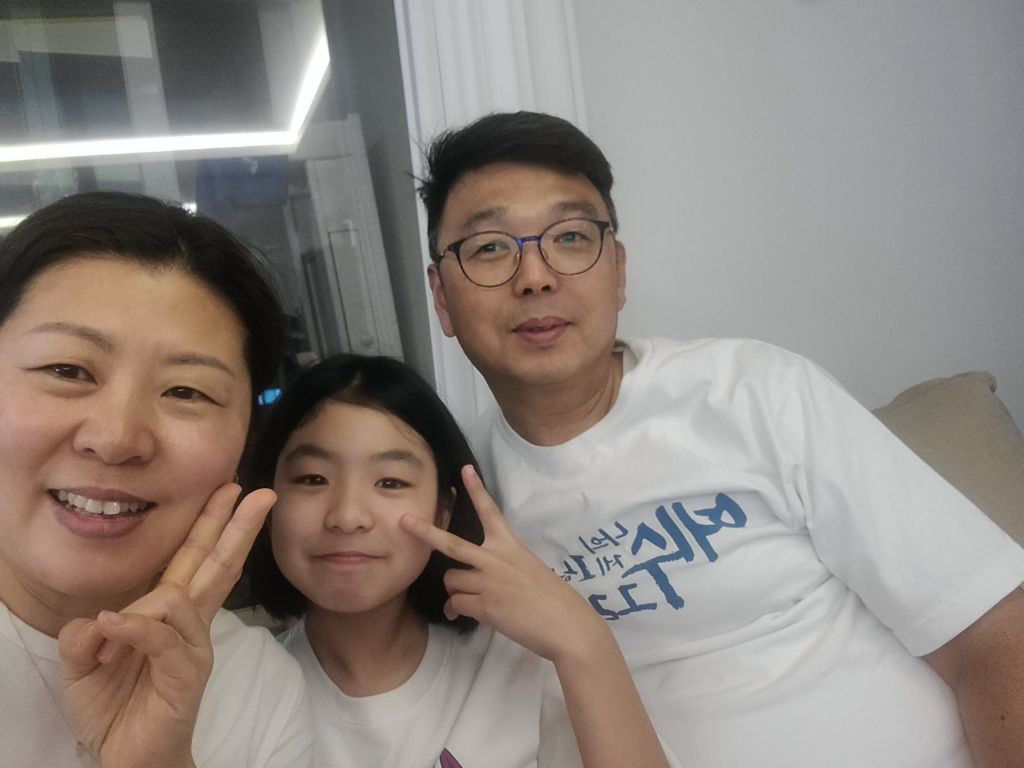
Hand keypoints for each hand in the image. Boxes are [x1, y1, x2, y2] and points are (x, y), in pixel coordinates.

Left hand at [58, 483, 276, 767]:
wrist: (128, 760)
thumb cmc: (115, 710)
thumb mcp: (84, 664)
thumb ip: (85, 633)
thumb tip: (100, 617)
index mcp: (170, 616)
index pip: (194, 560)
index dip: (211, 524)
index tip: (230, 489)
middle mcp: (190, 626)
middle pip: (216, 565)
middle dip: (236, 527)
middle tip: (260, 494)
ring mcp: (192, 649)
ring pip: (178, 597)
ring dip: (137, 608)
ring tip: (109, 630)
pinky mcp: (185, 675)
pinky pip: (161, 637)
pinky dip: (135, 627)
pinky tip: (113, 627)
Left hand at [400, 465, 604, 663]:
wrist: (565, 623)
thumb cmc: (553, 599)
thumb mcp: (529, 570)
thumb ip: (502, 569)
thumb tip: (478, 584)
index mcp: (510, 546)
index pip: (490, 512)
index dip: (476, 489)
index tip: (465, 469)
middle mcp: (495, 559)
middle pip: (451, 543)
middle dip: (424, 532)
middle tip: (404, 521)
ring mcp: (488, 581)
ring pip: (451, 581)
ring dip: (455, 592)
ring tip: (466, 602)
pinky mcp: (484, 605)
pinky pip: (456, 604)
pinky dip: (456, 611)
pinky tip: (463, 616)